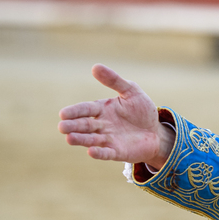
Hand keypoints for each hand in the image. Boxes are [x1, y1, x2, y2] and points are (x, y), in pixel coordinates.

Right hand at [58, 64, 172, 168]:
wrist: (156, 132)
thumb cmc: (142, 111)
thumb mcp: (131, 91)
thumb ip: (115, 81)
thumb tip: (95, 66)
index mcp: (102, 109)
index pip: (85, 109)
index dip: (74, 111)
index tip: (63, 113)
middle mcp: (101, 125)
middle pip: (84, 125)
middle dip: (73, 126)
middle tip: (62, 127)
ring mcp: (108, 139)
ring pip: (91, 139)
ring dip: (81, 139)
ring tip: (69, 138)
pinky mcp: (117, 152)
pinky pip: (106, 153)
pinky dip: (99, 153)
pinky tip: (91, 152)